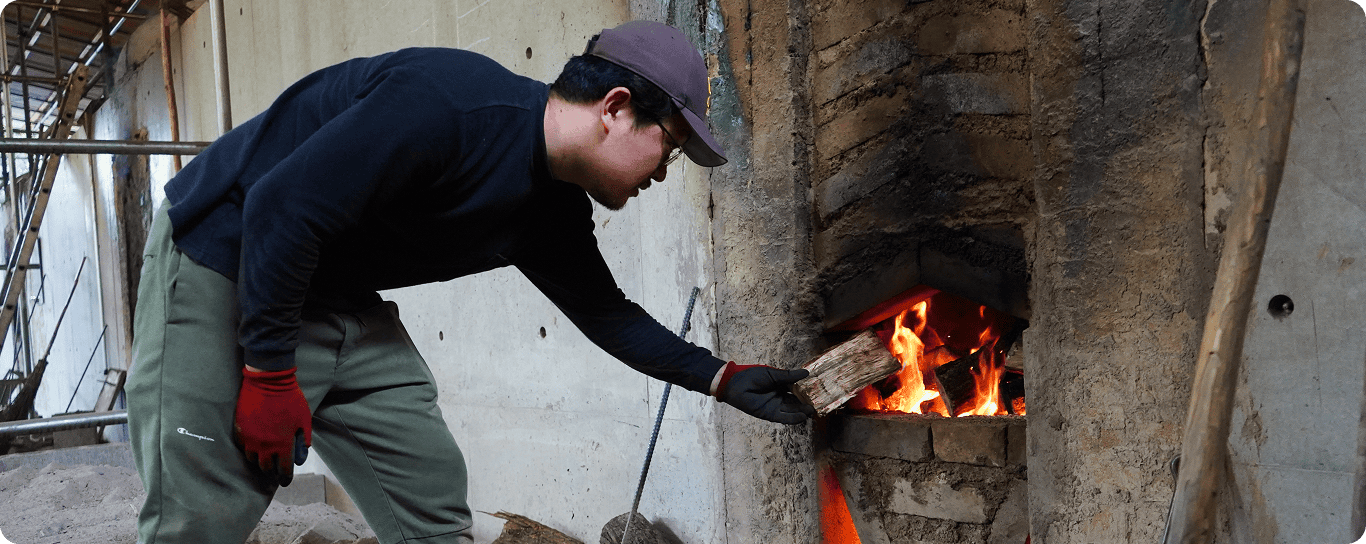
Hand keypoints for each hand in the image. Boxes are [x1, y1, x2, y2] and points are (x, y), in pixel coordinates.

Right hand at [234, 366, 311, 486]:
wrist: (268, 382)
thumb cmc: (290, 399)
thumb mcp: (304, 419)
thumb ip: (303, 438)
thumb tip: (301, 453)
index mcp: (283, 444)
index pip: (284, 469)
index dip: (285, 478)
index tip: (285, 481)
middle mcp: (265, 445)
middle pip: (266, 468)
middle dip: (272, 471)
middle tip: (275, 469)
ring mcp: (250, 439)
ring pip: (252, 459)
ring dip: (260, 460)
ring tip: (265, 457)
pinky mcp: (239, 430)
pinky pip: (242, 446)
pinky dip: (249, 448)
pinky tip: (254, 445)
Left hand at [714, 362, 815, 423]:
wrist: (735, 384)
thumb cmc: (752, 376)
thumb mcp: (773, 374)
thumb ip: (789, 376)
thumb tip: (807, 373)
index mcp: (780, 385)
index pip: (797, 389)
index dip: (807, 391)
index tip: (818, 391)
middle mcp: (779, 397)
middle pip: (796, 402)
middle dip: (806, 403)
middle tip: (817, 404)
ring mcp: (775, 406)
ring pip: (792, 410)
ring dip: (802, 412)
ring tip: (812, 411)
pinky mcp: (769, 414)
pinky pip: (783, 418)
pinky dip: (793, 418)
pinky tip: (802, 417)